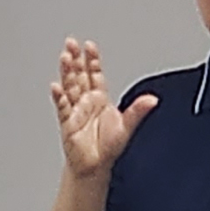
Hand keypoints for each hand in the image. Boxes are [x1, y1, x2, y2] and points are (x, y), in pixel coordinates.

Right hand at [52, 39, 156, 181]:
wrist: (94, 167)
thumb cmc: (108, 147)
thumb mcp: (127, 127)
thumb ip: (138, 111)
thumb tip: (152, 99)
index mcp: (100, 99)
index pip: (95, 74)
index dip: (92, 60)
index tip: (89, 46)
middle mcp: (86, 102)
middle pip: (79, 75)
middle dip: (75, 59)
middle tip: (71, 43)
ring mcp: (75, 111)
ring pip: (69, 87)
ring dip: (67, 72)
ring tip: (65, 58)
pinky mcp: (67, 122)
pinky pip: (63, 107)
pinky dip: (59, 97)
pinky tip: (56, 87)